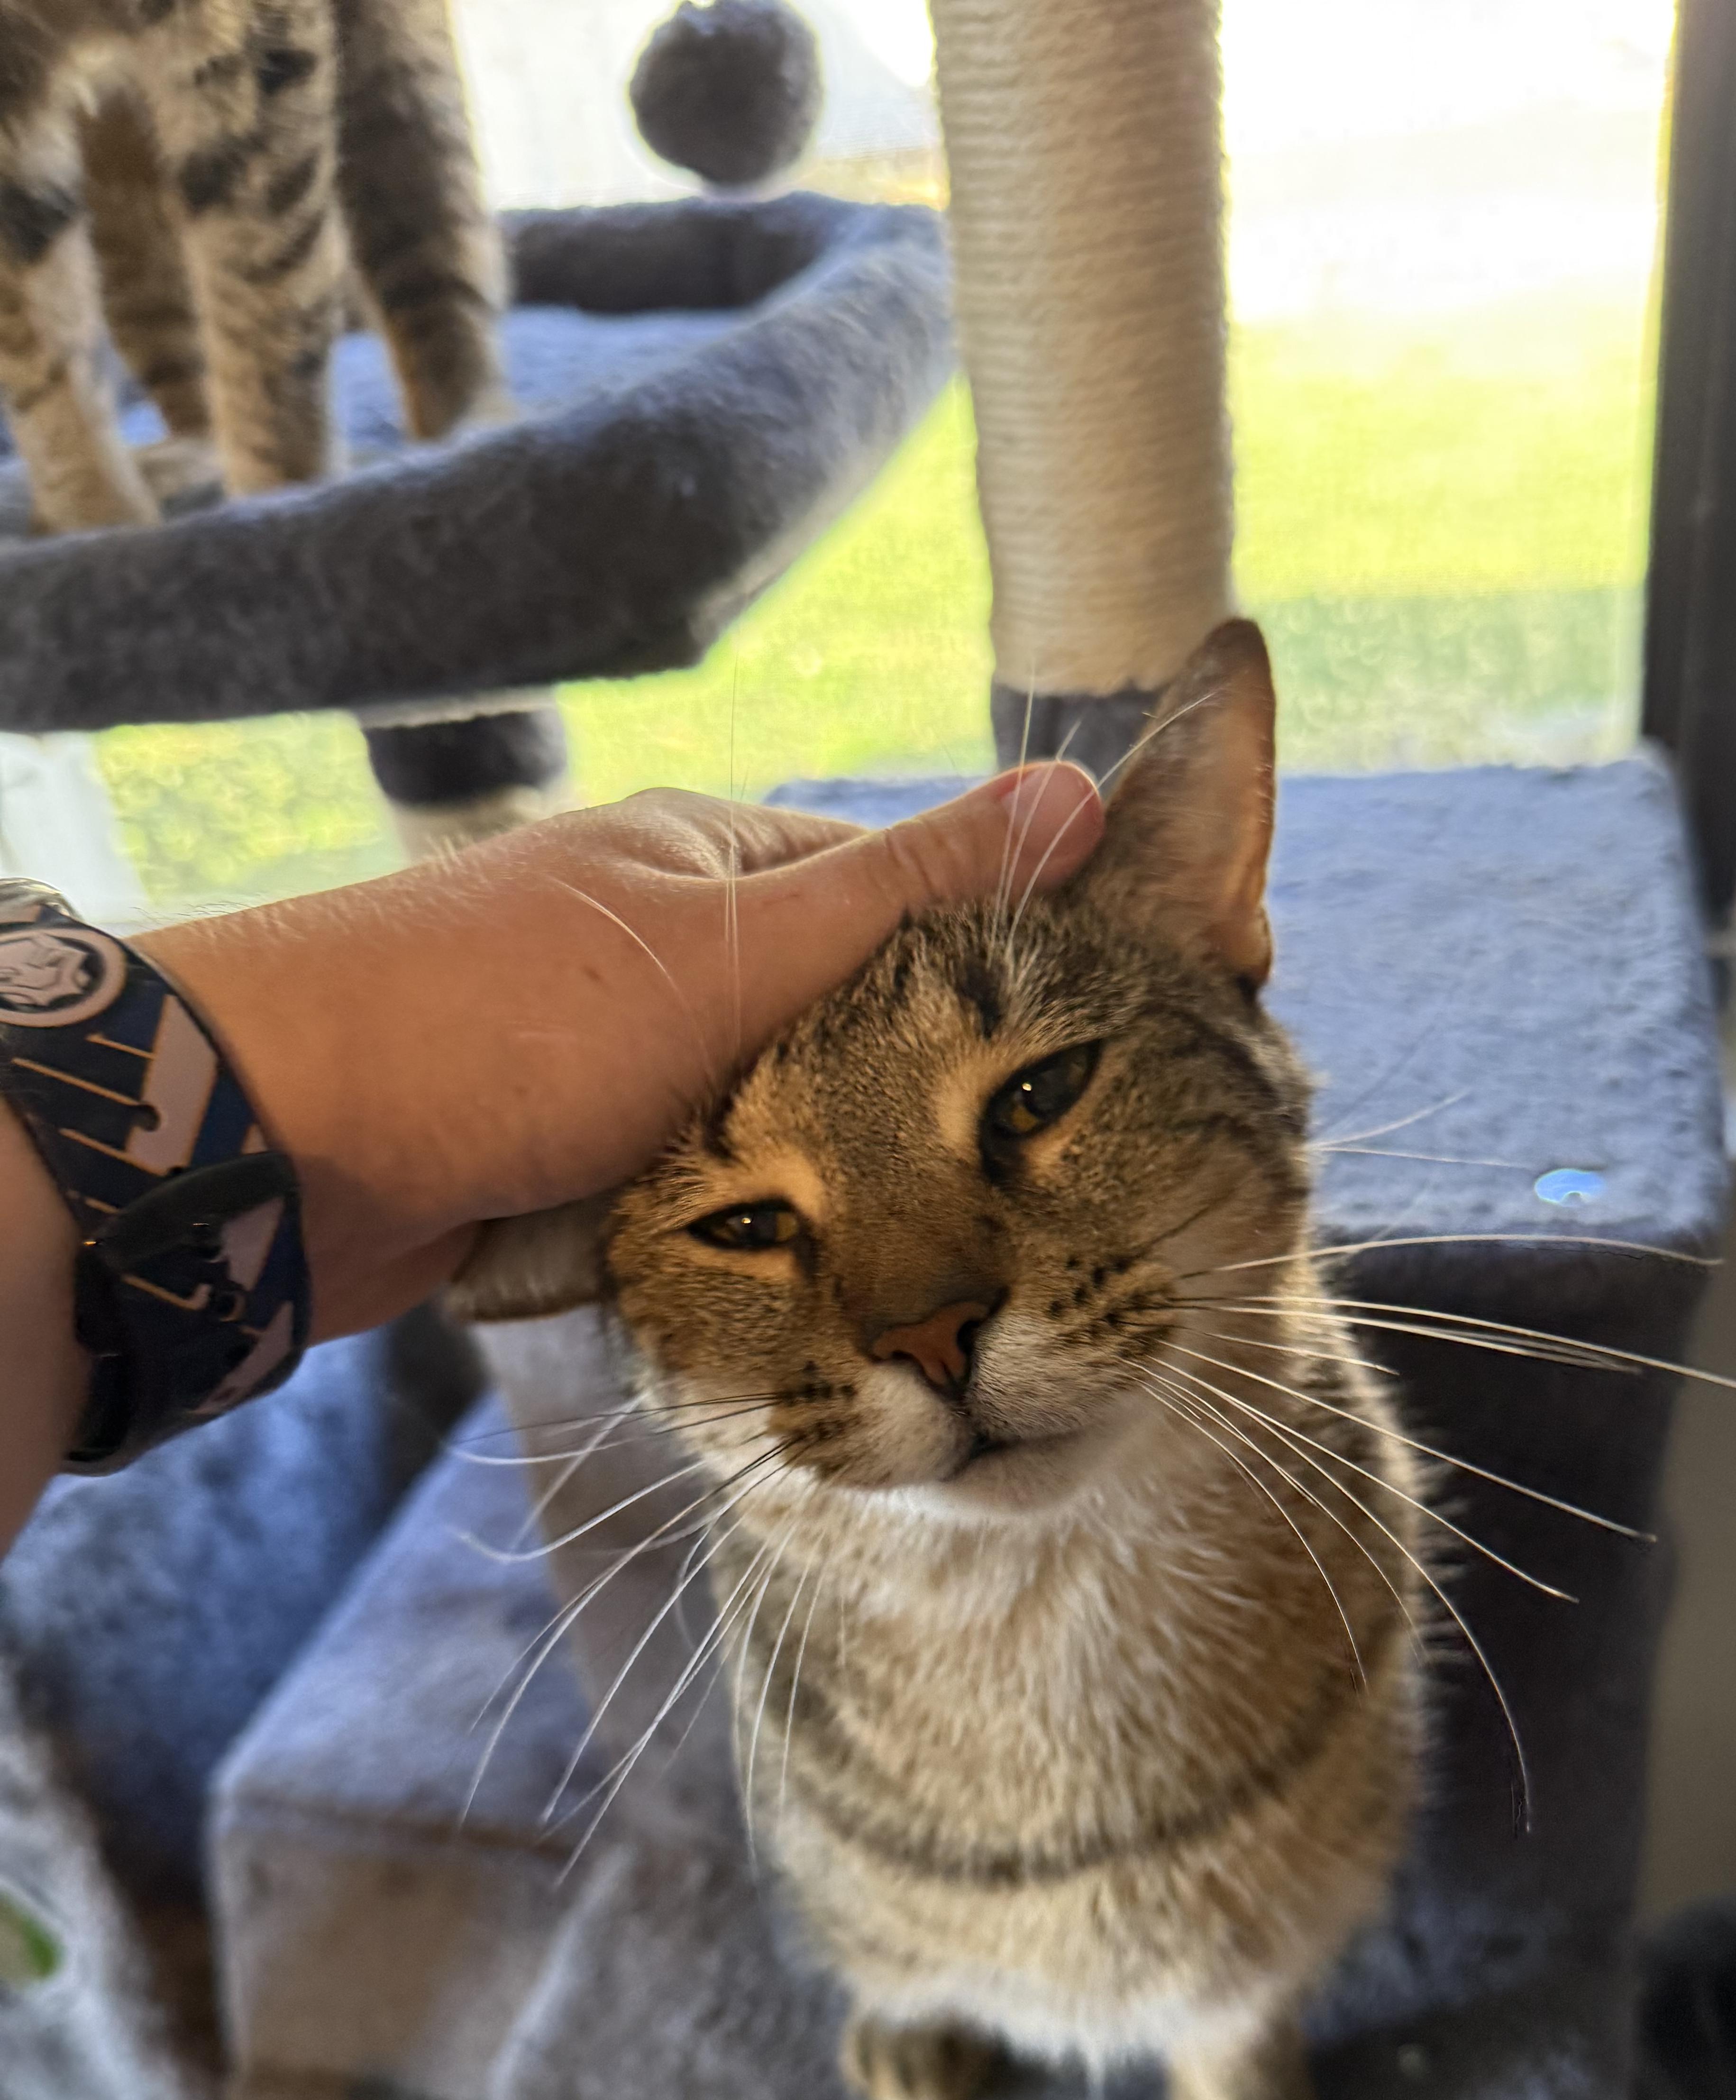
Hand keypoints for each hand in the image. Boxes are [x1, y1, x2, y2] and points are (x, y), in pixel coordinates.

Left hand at [145, 764, 1102, 1338]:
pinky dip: (730, 1240)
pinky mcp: (572, 1162)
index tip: (1076, 1070)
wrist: (272, 1148)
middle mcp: (664, 948)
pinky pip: (695, 1200)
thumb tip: (1084, 792)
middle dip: (901, 1107)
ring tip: (908, 1264)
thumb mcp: (733, 948)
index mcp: (709, 862)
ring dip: (814, 1192)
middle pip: (842, 1028)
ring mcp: (613, 1060)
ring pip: (774, 1128)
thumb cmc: (502, 1025)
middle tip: (999, 1198)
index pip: (901, 899)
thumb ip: (907, 892)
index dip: (992, 977)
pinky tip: (791, 1292)